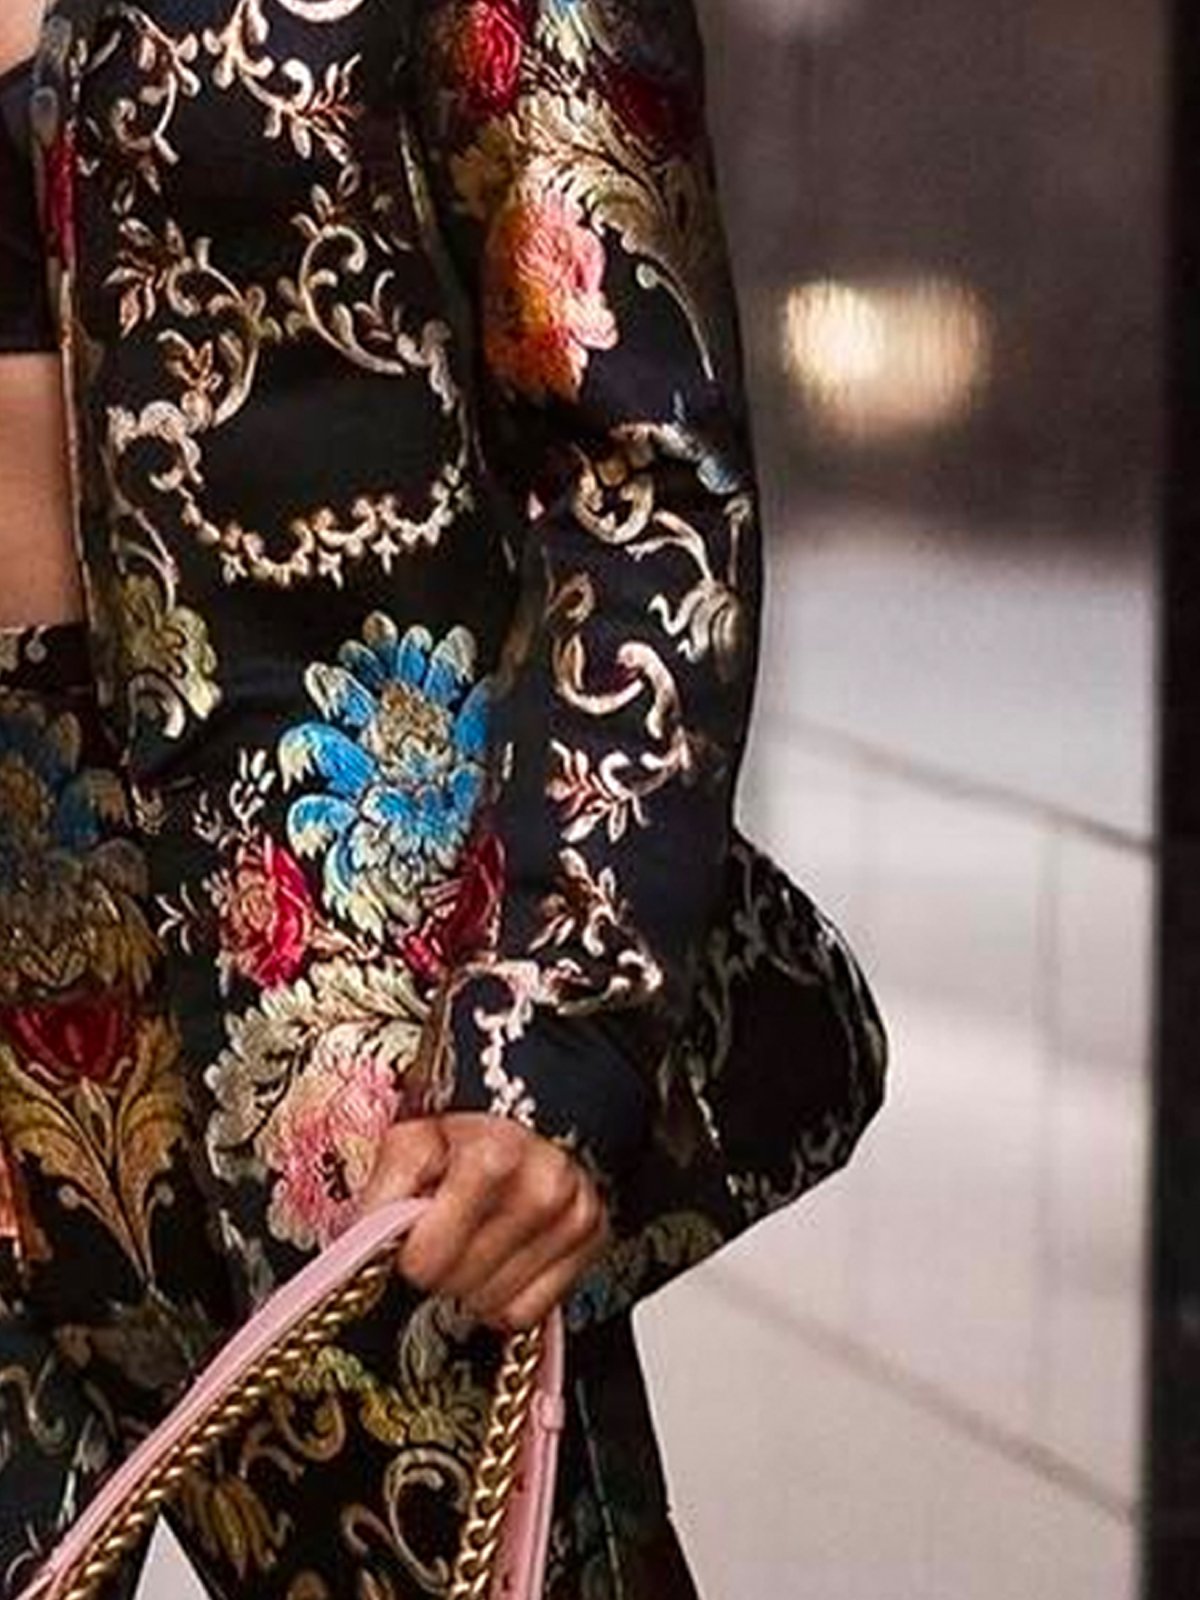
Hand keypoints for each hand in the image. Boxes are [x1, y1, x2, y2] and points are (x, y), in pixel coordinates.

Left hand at [357, 1113, 609, 1329]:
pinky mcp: (593, 1239)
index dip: (411, 1253)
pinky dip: (510, 1297)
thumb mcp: (413, 1140)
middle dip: (444, 1270)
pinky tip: (505, 1258)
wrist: (536, 1110)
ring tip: (478, 1241)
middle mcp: (542, 1189)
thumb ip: (385, 1193)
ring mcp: (574, 1216)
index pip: (426, 1262)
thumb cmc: (466, 1133)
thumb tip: (364, 1250)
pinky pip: (530, 1312)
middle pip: (460, 1288)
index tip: (417, 1233)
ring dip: (476, 1287)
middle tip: (447, 1235)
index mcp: (491, 1160)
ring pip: (496, 1307)